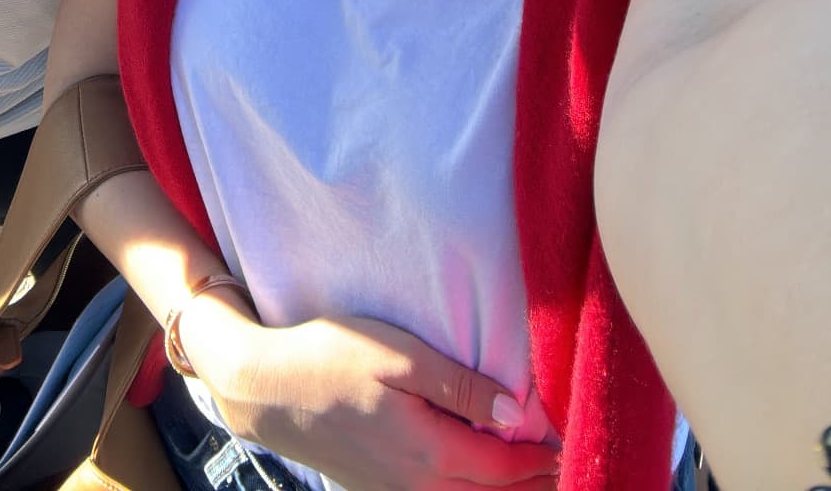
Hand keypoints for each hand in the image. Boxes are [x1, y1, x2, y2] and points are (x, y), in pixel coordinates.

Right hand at [181, 300, 558, 490]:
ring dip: (501, 489)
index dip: (541, 457)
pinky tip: (477, 473)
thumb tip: (518, 414)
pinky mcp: (381, 488)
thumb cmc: (329, 358)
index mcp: (430, 451)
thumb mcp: (397, 355)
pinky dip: (470, 490)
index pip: (505, 467)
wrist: (264, 390)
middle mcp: (419, 484)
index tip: (569, 441)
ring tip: (532, 472)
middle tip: (564, 461)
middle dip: (531, 481)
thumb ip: (460, 386)